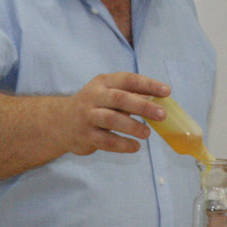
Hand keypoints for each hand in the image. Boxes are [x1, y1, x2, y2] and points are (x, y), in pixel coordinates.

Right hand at [49, 73, 169, 156]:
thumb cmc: (94, 106)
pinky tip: (135, 147)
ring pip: (112, 120)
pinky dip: (123, 145)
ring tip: (147, 133)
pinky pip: (106, 141)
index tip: (166, 91)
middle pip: (120, 98)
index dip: (148, 84)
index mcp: (103, 83)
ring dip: (133, 127)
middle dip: (143, 106)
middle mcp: (94, 97)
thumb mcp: (108, 94)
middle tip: (162, 115)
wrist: (60, 122)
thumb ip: (131, 96)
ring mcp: (88, 116)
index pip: (128, 80)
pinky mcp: (85, 135)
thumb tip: (160, 101)